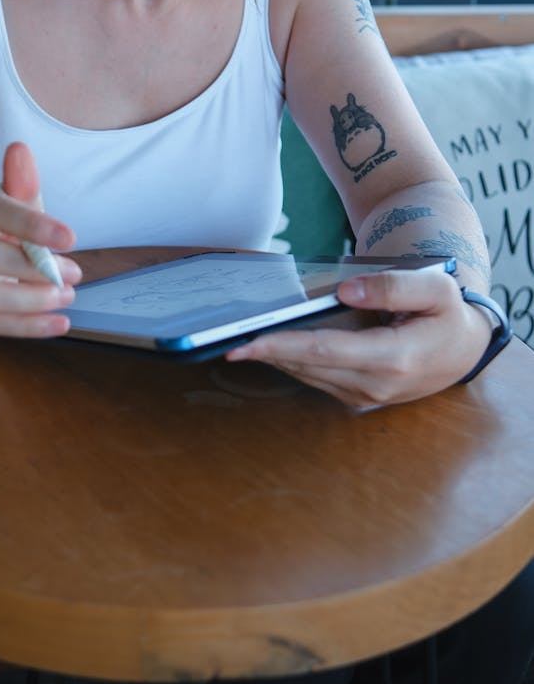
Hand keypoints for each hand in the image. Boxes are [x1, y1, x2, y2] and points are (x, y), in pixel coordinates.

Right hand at [0, 142, 80, 335]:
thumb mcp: (9, 204)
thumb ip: (20, 184)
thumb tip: (20, 149)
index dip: (31, 224)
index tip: (72, 237)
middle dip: (34, 269)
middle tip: (73, 273)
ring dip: (31, 300)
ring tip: (66, 295)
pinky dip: (27, 327)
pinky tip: (59, 324)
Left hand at [226, 267, 492, 408]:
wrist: (460, 348)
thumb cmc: (446, 313)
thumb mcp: (435, 288)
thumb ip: (393, 286)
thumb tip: (346, 291)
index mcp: (394, 359)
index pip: (325, 351)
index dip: (281, 346)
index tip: (244, 342)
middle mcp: (375, 385)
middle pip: (307, 366)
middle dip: (265, 351)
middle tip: (223, 336)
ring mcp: (364, 396)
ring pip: (306, 375)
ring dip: (273, 357)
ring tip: (237, 337)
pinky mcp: (356, 397)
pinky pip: (314, 377)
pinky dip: (289, 361)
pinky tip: (268, 343)